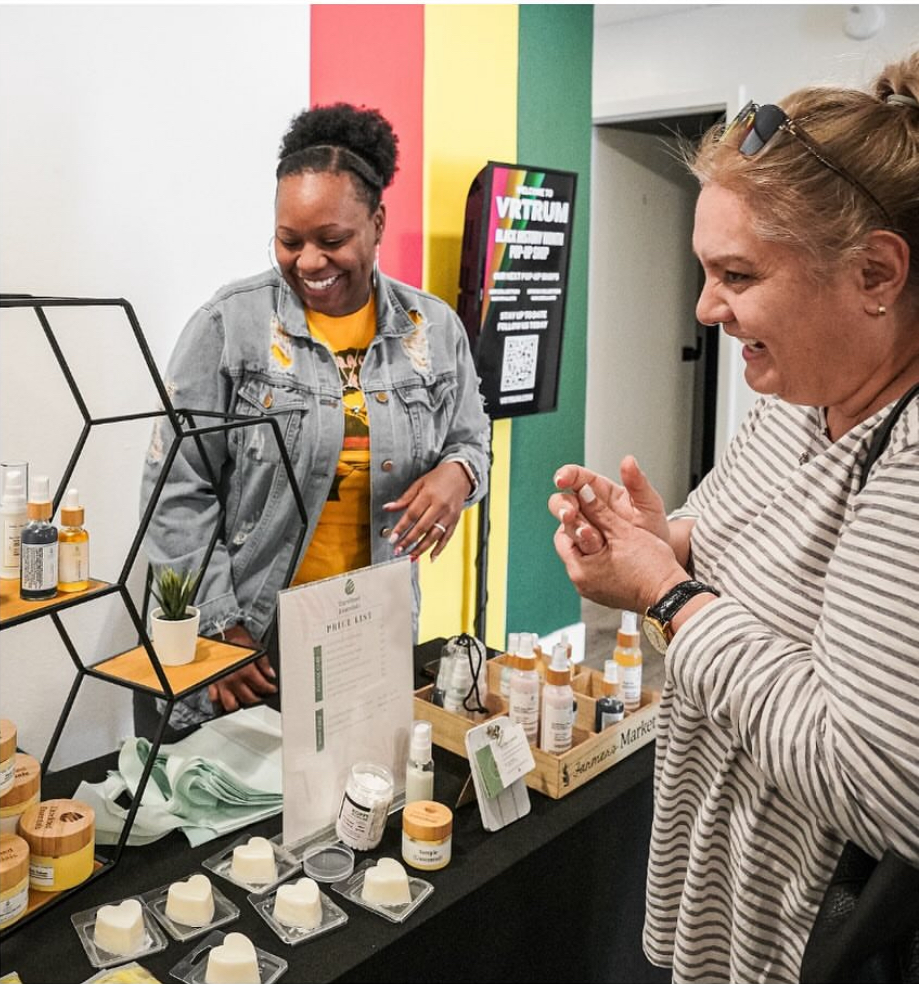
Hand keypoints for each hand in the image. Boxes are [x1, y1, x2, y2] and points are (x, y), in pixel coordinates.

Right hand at [208, 624, 276, 711]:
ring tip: (244, 700)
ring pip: (231, 704)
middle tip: (260, 696)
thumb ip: (264, 662)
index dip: (269, 689)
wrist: (217, 632)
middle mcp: (233, 679)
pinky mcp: (211, 682)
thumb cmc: (235, 637)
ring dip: (239, 704)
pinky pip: (215, 699)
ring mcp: (221, 682)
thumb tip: (271, 674)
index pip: (261, 686)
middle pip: (248, 698)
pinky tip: (227, 698)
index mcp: (246, 670)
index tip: (271, 690)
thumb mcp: (254, 646)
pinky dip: (221, 701)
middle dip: (257, 699)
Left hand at [383, 460, 471, 561]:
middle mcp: (440, 506)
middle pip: (422, 527)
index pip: (412, 514)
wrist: (461, 475)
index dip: (401, 528)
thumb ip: (404, 498)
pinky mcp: (455, 521)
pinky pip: (447, 538)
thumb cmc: (438, 478)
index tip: (392, 538)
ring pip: (434, 536)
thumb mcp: (419, 484)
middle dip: (409, 541)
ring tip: (411, 556)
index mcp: (429, 495)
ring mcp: (449, 515)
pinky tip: (431, 557)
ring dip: (421, 548)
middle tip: (398, 550)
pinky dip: (439, 549)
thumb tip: (387, 508)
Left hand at [550, 469, 687, 611]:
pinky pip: (596, 571)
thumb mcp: (622, 531)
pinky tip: (616, 550)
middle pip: (572, 547)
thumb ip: (599, 510)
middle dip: (583, 530)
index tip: (585, 508)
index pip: (563, 536)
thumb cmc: (650, 567)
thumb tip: (584, 492)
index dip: (574, 518)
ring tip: (609, 534)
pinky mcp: (605, 594)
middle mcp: (581, 583)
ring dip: (594, 544)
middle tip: (597, 518)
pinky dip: (602, 559)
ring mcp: (593, 590)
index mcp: (580, 569)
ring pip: (584, 558)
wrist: (670, 595)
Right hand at [551, 457, 669, 549]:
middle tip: (569, 514)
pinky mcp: (582, 546)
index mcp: (601, 490)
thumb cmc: (652, 527)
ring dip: (571, 527)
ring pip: (564, 523)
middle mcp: (587, 507)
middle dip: (561, 506)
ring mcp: (584, 527)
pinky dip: (576, 545)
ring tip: (586, 534)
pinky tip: (589, 548)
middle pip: (562, 500)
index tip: (561, 480)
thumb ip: (638, 483)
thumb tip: (628, 460)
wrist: (655, 557)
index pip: (577, 476)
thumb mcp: (650, 503)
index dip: (565, 475)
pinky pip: (571, 544)